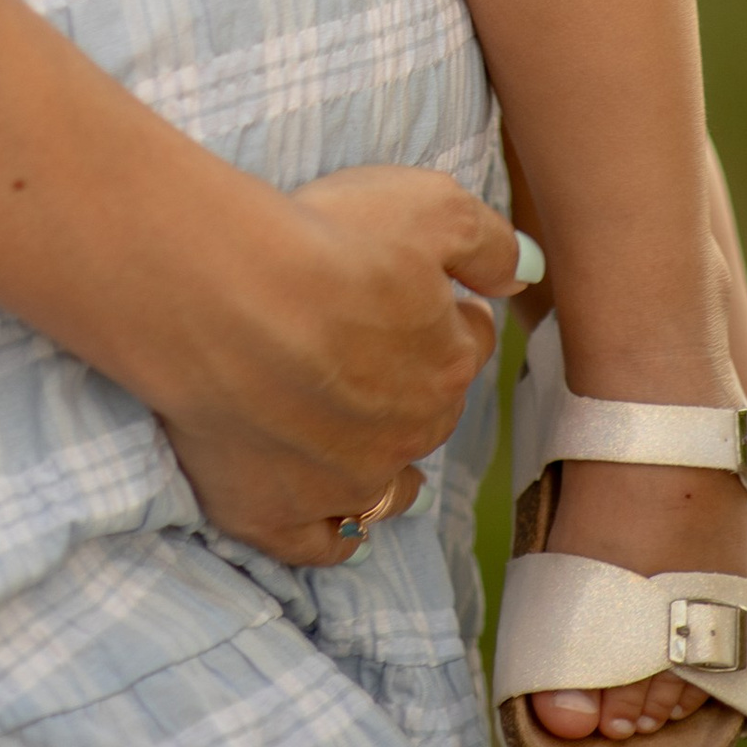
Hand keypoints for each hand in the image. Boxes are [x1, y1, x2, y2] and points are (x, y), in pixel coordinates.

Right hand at [154, 161, 520, 563]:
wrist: (223, 296)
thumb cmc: (324, 241)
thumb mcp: (428, 205)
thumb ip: (487, 240)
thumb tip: (524, 271)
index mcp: (446, 364)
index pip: (467, 341)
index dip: (446, 314)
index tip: (424, 297)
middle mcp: (406, 435)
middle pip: (428, 413)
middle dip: (413, 386)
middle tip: (374, 352)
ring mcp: (342, 483)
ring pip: (386, 489)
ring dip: (387, 469)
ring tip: (369, 443)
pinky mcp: (275, 512)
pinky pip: (317, 542)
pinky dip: (327, 531)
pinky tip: (325, 515)